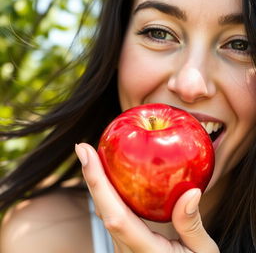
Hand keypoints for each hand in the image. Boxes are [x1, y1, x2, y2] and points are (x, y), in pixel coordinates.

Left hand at [75, 143, 218, 252]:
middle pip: (102, 209)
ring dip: (96, 182)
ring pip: (103, 210)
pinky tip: (108, 176)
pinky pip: (111, 212)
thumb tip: (191, 192)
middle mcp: (126, 248)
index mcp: (145, 251)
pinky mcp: (125, 241)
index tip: (87, 154)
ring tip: (92, 156)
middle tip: (82, 148)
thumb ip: (192, 225)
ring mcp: (123, 246)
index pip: (115, 215)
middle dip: (91, 176)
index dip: (98, 183)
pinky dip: (105, 191)